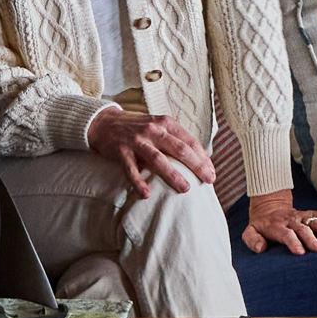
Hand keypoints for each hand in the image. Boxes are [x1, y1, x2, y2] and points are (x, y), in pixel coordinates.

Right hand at [87, 107, 214, 198]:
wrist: (104, 122)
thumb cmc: (137, 127)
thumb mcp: (158, 126)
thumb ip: (176, 139)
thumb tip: (200, 157)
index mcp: (166, 123)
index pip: (190, 141)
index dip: (203, 158)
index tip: (212, 173)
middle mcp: (154, 130)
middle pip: (180, 149)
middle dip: (197, 166)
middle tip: (209, 180)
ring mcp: (137, 140)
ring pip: (158, 159)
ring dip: (173, 175)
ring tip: (185, 188)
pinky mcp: (121, 151)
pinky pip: (131, 169)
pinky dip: (138, 182)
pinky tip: (145, 194)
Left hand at [241, 189, 316, 255]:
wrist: (268, 208)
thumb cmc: (261, 226)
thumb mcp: (249, 232)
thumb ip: (253, 241)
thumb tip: (262, 249)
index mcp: (277, 227)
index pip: (286, 234)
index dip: (293, 243)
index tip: (301, 252)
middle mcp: (292, 221)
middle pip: (303, 229)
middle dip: (311, 239)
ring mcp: (303, 217)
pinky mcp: (311, 214)